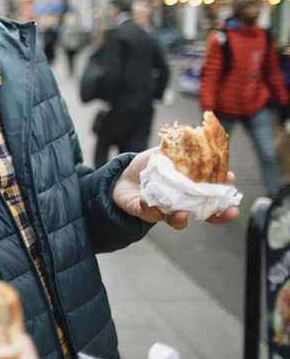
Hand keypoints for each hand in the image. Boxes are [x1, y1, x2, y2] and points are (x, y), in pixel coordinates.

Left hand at [112, 148, 240, 229]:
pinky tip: (146, 200)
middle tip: (228, 212)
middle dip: (217, 214)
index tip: (234, 192)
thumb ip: (180, 149)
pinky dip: (148, 208)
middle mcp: (180, 204)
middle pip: (202, 214)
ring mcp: (163, 210)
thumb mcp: (165, 154)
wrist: (123, 176)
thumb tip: (195, 138)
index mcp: (189, 190)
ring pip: (176, 220)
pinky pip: (148, 213)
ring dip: (181, 218)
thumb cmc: (150, 166)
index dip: (225, 200)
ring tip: (183, 213)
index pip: (212, 199)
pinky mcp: (144, 212)